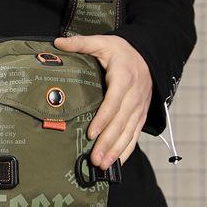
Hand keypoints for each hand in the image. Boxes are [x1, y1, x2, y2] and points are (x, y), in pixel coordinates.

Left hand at [53, 33, 151, 170]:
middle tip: (94, 159)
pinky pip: (136, 134)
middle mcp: (134, 95)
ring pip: (129, 131)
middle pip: (121, 122)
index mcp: (124, 77)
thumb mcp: (102, 42)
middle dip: (108, 142)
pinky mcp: (141, 114)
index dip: (103, 119)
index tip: (91, 133)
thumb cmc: (121, 50)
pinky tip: (118, 163)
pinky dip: (128, 149)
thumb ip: (81, 43)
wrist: (148, 54)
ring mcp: (140, 106)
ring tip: (103, 165)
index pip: (114, 101)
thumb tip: (57, 42)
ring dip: (117, 150)